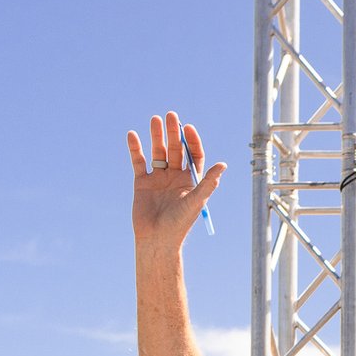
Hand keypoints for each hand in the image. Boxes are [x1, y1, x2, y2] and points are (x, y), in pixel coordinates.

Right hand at [127, 111, 226, 256]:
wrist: (157, 239)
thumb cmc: (179, 224)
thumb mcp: (196, 201)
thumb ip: (208, 182)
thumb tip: (223, 164)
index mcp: (191, 180)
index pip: (193, 155)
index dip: (191, 141)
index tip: (187, 127)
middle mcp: (175, 177)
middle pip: (175, 150)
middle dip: (173, 133)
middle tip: (171, 115)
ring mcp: (158, 178)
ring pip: (157, 152)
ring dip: (156, 136)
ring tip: (154, 119)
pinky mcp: (142, 182)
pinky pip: (138, 162)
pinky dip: (135, 149)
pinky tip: (133, 135)